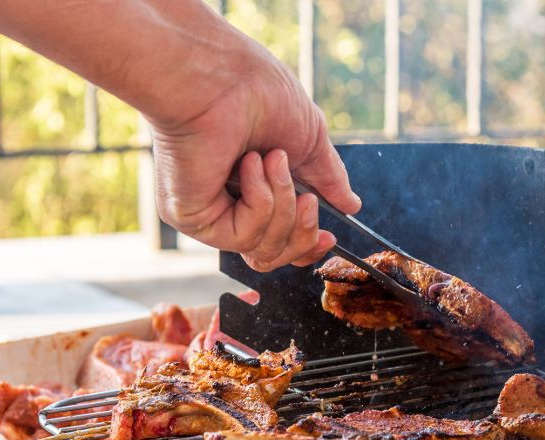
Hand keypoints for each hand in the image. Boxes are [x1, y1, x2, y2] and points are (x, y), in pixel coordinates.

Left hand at [149, 38, 360, 271]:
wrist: (227, 78)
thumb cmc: (260, 92)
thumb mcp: (308, 139)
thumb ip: (328, 177)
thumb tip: (351, 205)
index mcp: (250, 188)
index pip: (279, 240)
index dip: (306, 245)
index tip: (331, 235)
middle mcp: (225, 205)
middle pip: (274, 256)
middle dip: (301, 232)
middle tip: (308, 200)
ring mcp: (208, 214)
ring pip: (263, 249)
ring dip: (282, 203)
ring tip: (271, 158)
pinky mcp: (193, 218)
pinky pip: (244, 236)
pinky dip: (260, 200)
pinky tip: (248, 165)